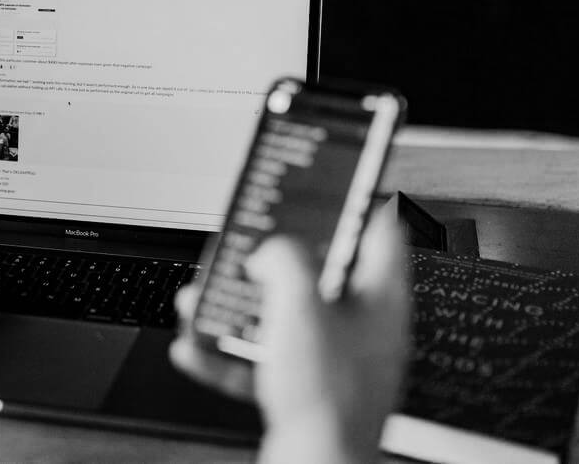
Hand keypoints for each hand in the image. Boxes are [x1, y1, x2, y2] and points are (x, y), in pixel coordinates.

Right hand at [170, 205, 409, 462]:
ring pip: (282, 320)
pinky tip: (197, 347)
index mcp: (380, 300)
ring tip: (205, 299)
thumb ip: (284, 260)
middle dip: (272, 261)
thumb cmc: (328, 397)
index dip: (355, 201)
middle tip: (248, 245)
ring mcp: (335, 365)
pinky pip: (262, 363)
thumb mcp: (300, 303)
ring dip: (238, 308)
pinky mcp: (306, 395)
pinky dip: (228, 354)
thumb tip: (271, 252)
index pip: (379, 232)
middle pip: (318, 276)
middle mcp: (363, 331)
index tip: (336, 182)